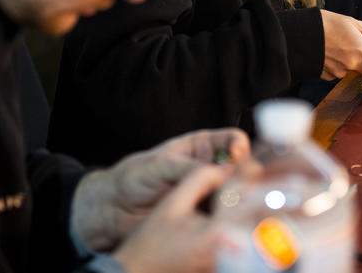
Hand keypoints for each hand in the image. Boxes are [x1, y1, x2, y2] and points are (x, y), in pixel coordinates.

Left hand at [70, 128, 249, 251]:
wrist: (115, 210)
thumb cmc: (133, 178)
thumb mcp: (159, 165)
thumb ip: (188, 166)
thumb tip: (220, 170)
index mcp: (202, 147)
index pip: (233, 140)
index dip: (239, 146)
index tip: (236, 155)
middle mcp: (210, 169)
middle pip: (241, 168)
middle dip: (246, 175)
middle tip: (240, 184)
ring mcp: (209, 194)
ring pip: (237, 194)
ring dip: (239, 199)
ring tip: (232, 204)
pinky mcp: (205, 218)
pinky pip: (223, 218)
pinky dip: (227, 220)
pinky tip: (222, 221)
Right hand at [319, 10, 361, 79]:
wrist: (302, 33)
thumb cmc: (327, 24)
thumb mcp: (352, 22)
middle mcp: (353, 64)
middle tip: (356, 48)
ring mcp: (340, 71)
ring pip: (351, 70)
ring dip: (349, 62)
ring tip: (338, 47)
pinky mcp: (328, 76)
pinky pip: (338, 73)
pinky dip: (336, 66)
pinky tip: (330, 53)